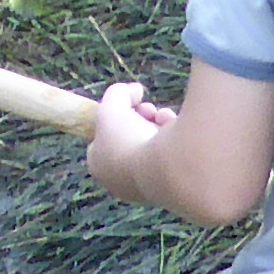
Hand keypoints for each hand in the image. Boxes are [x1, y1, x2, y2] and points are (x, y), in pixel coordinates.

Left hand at [84, 81, 172, 196]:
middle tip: (148, 110)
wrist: (162, 170)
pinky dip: (174, 136)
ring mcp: (147, 184)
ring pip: (152, 145)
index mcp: (99, 167)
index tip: (128, 105)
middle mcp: (122, 180)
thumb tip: (134, 90)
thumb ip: (118, 93)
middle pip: (130, 139)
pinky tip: (174, 128)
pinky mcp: (172, 182)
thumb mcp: (112, 106)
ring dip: (158, 124)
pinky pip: (171, 154)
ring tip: (162, 117)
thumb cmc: (128, 140)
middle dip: (140, 118)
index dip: (115, 117)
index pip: (103, 137)